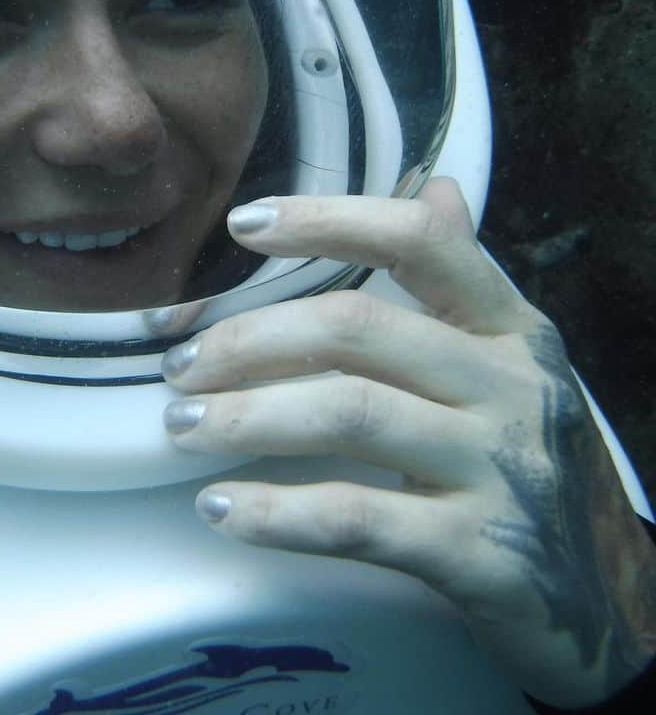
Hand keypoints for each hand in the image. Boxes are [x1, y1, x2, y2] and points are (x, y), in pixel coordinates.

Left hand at [161, 178, 654, 706]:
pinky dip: (278, 511)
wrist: (613, 605)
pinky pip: (359, 519)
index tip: (240, 224)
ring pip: (349, 415)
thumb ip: (462, 281)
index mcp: (510, 328)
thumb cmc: (529, 464)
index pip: (419, 242)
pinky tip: (221, 508)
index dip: (326, 221)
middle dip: (249, 340)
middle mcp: (511, 385)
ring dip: (246, 416)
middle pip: (357, 330)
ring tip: (182, 425)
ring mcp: (502, 471)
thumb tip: (433, 187)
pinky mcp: (483, 556)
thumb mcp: (511, 364)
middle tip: (181, 366)